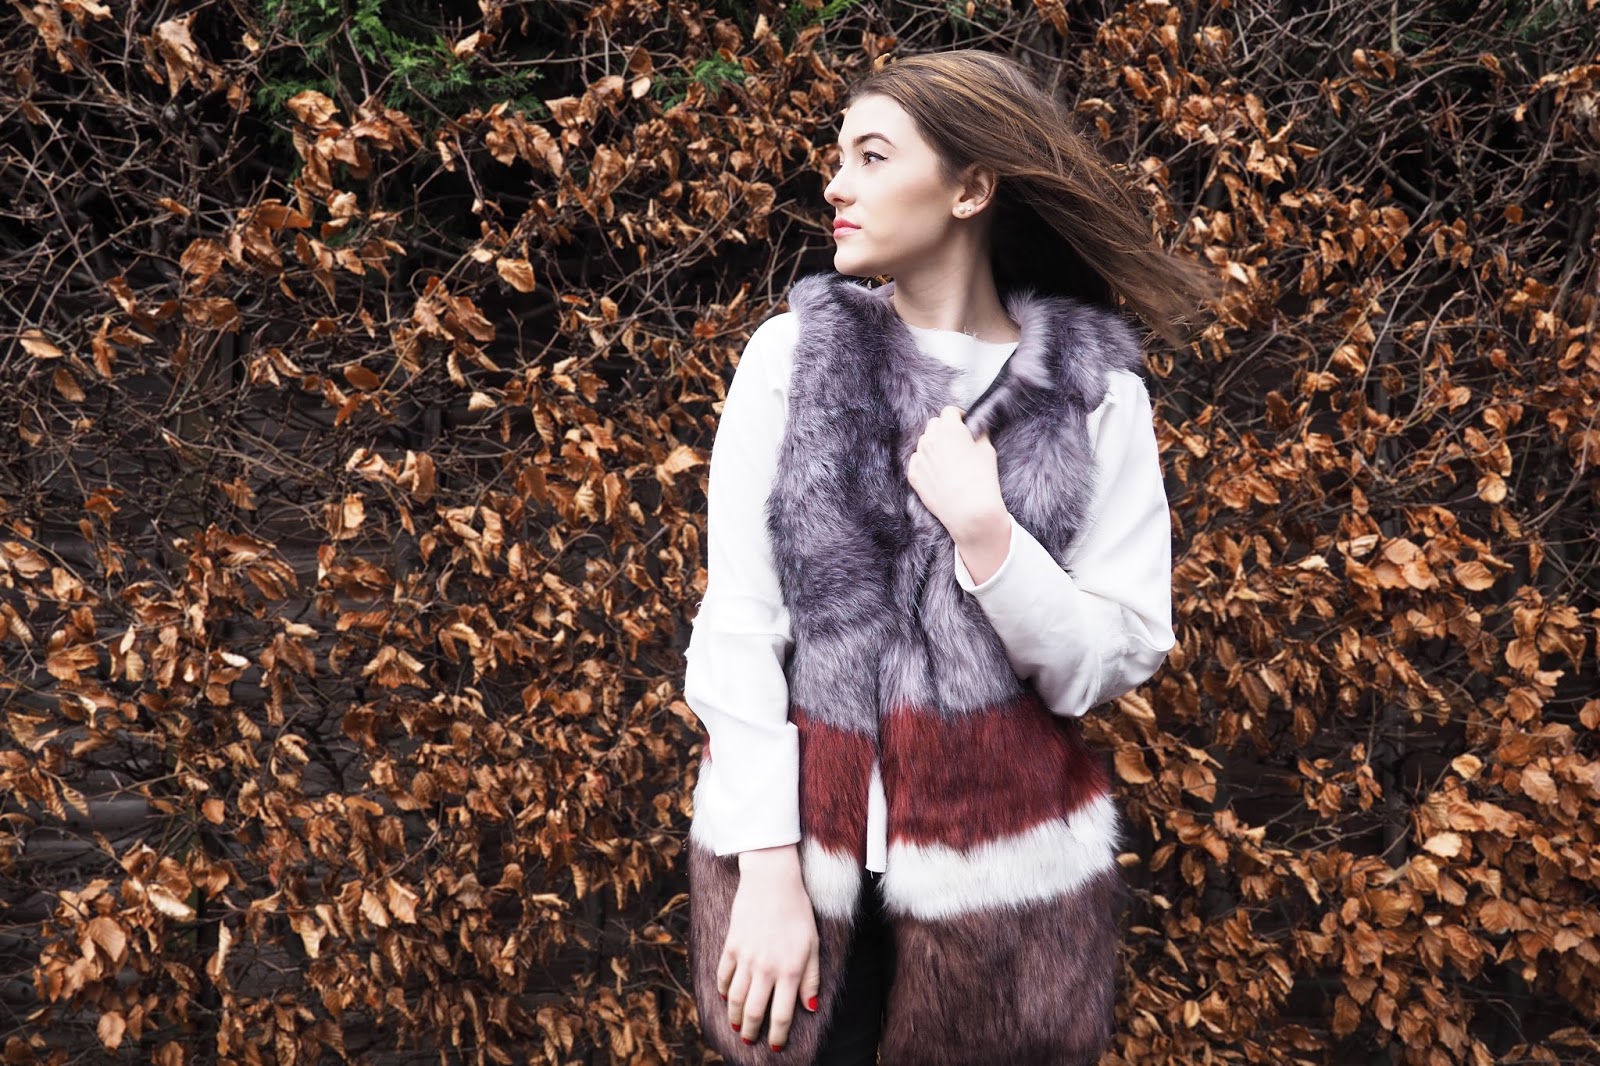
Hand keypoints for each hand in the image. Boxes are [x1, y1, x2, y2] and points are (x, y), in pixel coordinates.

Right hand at [719, 846, 820, 1051]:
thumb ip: (811, 978)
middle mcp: (765, 968)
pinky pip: (724, 976)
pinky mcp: (731, 945)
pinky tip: (727, 998)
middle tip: (751, 1041)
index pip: (781, 1014)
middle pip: (755, 1012)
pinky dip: (724, 991)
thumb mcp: (812, 945)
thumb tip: (810, 1007)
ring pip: (736, 999)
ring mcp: (745, 958)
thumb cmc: (798, 912)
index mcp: (789, 971)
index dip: (777, 1035)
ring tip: (738, 1026)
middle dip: (752, 1032)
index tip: (774, 1046)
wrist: (772, 881)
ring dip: (736, 1017)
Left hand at [906, 405, 1006, 543]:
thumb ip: (978, 434)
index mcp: (949, 429)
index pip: (949, 411)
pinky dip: (925, 462)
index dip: (958, 416)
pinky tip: (938, 472)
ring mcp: (919, 458)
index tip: (964, 424)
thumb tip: (974, 429)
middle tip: (956, 442)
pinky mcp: (913, 475)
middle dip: (944, 429)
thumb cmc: (982, 479)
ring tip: (947, 460)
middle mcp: (930, 440)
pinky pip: (916, 461)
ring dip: (934, 445)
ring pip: (924, 442)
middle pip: (934, 425)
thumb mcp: (987, 450)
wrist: (969, 511)